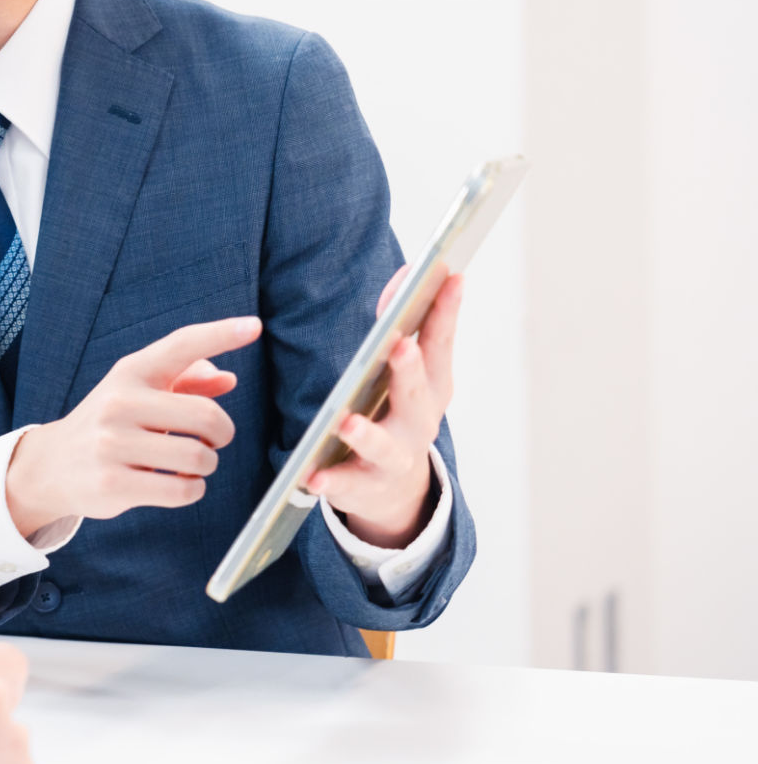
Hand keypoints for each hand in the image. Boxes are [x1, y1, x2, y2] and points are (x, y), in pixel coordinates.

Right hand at [3, 315, 261, 536]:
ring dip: (205, 466)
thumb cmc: (108, 425)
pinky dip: (192, 489)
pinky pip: (183, 490)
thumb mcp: (138, 394)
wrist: (49, 466)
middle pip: (206, 416)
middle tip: (212, 440)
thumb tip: (227, 378)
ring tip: (188, 465)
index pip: (181, 345)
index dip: (220, 334)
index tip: (253, 326)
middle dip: (222, 434)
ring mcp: (113, 443)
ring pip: (198, 457)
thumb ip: (184, 383)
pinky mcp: (113, 483)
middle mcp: (119, 401)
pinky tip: (176, 484)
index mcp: (129, 373)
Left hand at [308, 268, 461, 546]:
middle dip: (409, 372)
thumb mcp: (410, 372)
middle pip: (417, 397)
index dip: (445, 311)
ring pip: (384, 448)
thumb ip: (405, 326)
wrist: (397, 491)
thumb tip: (409, 273)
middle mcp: (419, 423)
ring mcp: (395, 458)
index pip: (439, 344)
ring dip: (366, 434)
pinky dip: (332, 482)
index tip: (449, 276)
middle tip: (400, 348)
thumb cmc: (401, 413)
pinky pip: (347, 486)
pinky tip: (314, 477)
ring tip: (345, 422)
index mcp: (431, 387)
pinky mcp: (365, 487)